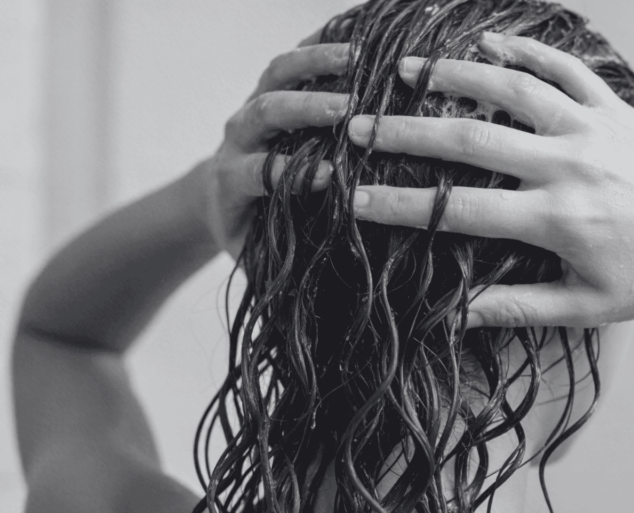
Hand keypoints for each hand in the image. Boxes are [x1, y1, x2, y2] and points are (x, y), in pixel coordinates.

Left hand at [202, 33, 350, 257]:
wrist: (212, 197)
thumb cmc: (246, 232)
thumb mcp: (254, 257)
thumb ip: (278, 266)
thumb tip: (319, 297)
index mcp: (231, 181)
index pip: (258, 171)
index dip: (289, 173)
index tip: (330, 178)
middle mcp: (238, 137)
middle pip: (264, 113)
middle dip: (302, 109)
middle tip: (345, 108)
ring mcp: (252, 106)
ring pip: (275, 75)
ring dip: (313, 62)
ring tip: (357, 56)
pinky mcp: (267, 87)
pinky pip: (291, 57)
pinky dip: (319, 40)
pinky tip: (356, 31)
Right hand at [347, 32, 633, 327]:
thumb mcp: (588, 307)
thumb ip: (521, 307)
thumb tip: (458, 314)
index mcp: (556, 219)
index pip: (460, 210)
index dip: (401, 206)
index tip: (355, 199)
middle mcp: (569, 166)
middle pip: (472, 140)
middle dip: (407, 133)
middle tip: (359, 127)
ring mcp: (594, 130)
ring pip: (514, 91)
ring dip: (456, 75)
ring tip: (409, 70)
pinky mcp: (617, 111)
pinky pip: (568, 70)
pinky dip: (527, 52)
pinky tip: (489, 43)